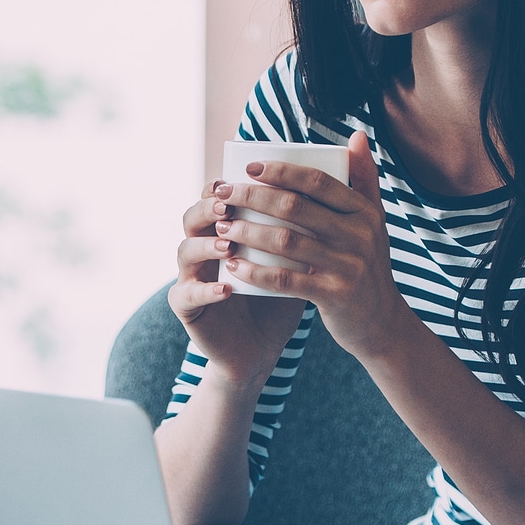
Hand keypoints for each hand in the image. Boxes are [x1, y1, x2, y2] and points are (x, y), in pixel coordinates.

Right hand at [171, 180, 308, 387]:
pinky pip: (188, 295)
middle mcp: (202, 249)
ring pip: (184, 251)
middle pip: (192, 217)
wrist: (263, 348)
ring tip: (228, 245)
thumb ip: (309, 226)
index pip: (215, 198)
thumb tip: (340, 187)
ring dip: (205, 246)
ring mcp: (191, 278)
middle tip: (229, 205)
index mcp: (225, 231)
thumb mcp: (298, 258)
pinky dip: (206, 290)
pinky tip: (227, 289)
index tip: (249, 176)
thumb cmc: (281, 298)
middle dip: (208, 208)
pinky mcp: (188, 309)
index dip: (226, 185)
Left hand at [214, 133, 405, 362]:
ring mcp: (348, 266)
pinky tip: (233, 265)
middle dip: (252, 197)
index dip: (281, 171)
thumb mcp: (373, 222)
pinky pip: (286, 279)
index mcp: (364, 211)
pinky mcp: (334, 296)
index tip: (249, 167)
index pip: (317, 181)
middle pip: (295, 207)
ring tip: (222, 227)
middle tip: (222, 195)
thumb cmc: (367, 265)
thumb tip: (358, 135)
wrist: (381, 322)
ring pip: (286, 241)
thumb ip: (365, 179)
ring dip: (248, 232)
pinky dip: (256, 272)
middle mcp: (359, 235)